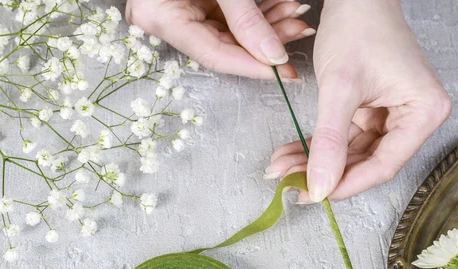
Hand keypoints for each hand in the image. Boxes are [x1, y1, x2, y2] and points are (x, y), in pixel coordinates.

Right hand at [126, 0, 314, 78]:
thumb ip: (245, 18)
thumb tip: (273, 55)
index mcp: (160, 16)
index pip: (213, 55)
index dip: (252, 66)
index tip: (284, 71)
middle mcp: (168, 18)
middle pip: (224, 45)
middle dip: (266, 41)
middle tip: (297, 32)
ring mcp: (183, 9)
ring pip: (232, 32)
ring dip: (267, 25)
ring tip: (295, 15)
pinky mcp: (198, 0)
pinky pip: (230, 16)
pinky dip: (258, 12)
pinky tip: (282, 7)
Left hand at [267, 0, 451, 201]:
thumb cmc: (358, 27)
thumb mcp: (340, 88)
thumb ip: (330, 142)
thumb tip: (320, 188)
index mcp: (424, 112)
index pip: (384, 165)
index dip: (347, 184)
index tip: (314, 195)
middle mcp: (414, 117)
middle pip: (368, 162)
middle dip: (326, 172)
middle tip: (291, 183)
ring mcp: (393, 115)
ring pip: (353, 153)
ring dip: (317, 161)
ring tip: (283, 167)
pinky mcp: (373, 110)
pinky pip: (346, 137)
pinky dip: (319, 145)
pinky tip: (293, 152)